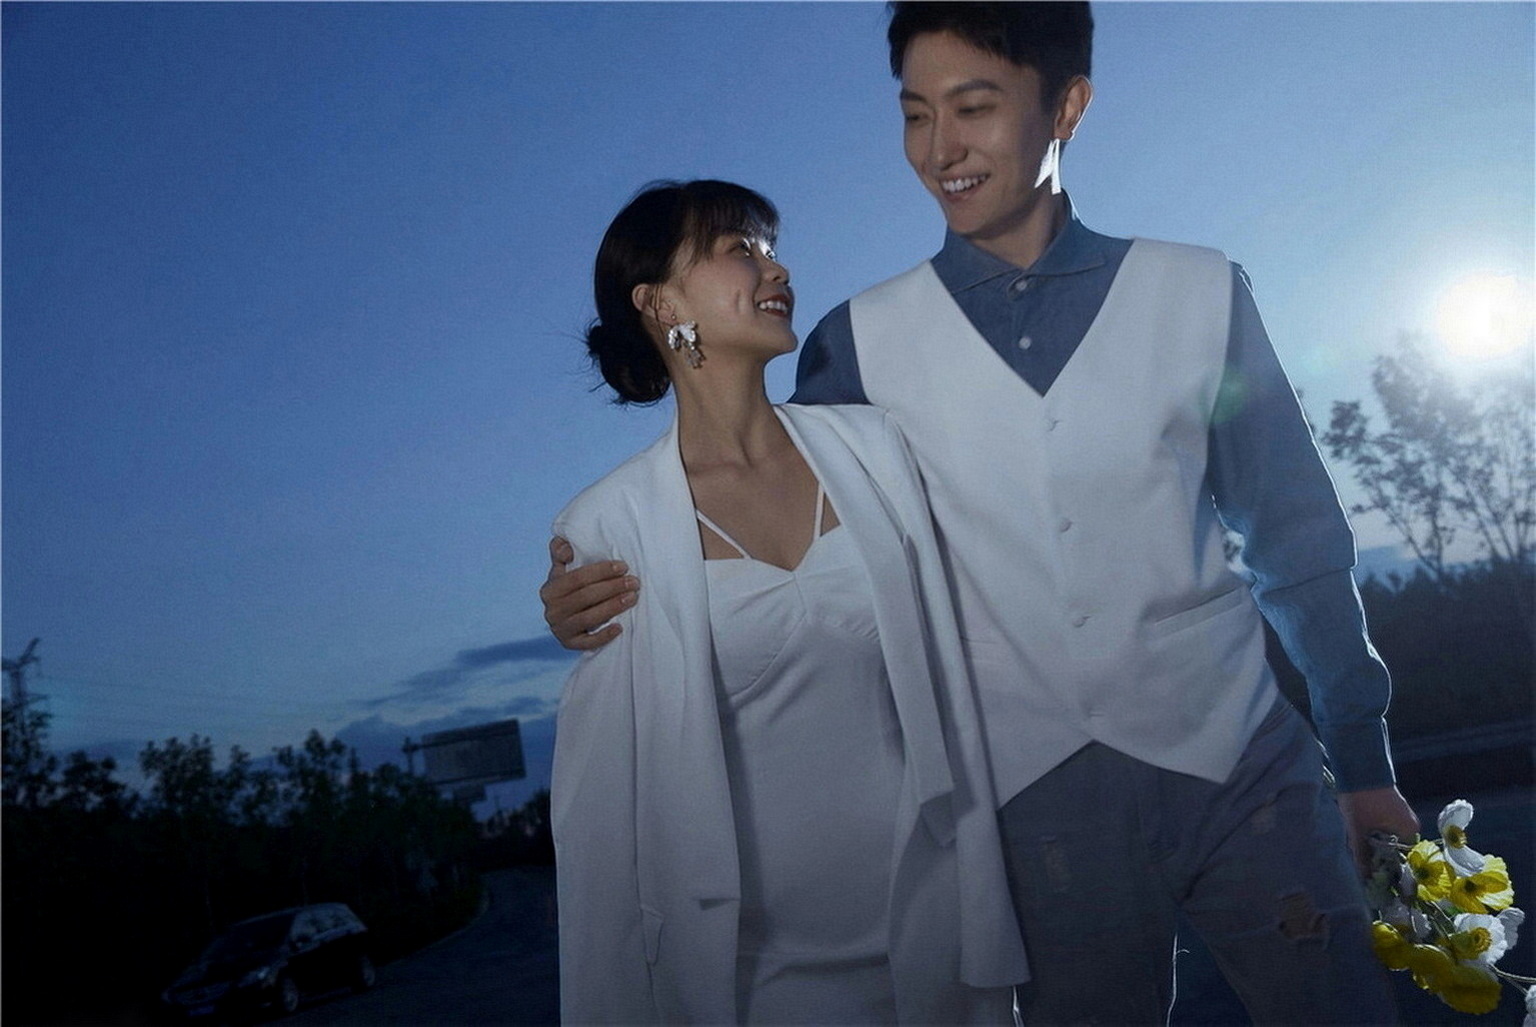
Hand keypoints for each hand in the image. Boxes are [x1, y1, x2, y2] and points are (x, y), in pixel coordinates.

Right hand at [540, 536, 638, 650]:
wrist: (570, 617)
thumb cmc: (573, 589)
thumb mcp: (564, 569)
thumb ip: (561, 552)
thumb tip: (566, 547)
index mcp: (550, 589)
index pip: (577, 578)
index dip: (601, 571)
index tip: (623, 566)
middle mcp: (552, 610)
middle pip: (586, 597)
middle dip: (613, 587)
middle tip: (634, 582)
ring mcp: (560, 629)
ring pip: (589, 618)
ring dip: (613, 607)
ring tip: (633, 598)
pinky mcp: (569, 645)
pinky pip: (588, 643)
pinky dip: (604, 635)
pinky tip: (620, 627)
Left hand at [1337, 785, 1418, 875]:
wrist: (1358, 767)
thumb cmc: (1361, 799)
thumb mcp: (1357, 829)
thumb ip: (1361, 854)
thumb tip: (1363, 877)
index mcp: (1410, 831)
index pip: (1402, 859)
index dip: (1387, 869)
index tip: (1375, 878)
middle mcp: (1410, 825)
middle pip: (1394, 850)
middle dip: (1378, 857)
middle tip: (1363, 866)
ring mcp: (1401, 816)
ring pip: (1388, 839)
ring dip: (1374, 845)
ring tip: (1360, 853)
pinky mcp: (1391, 809)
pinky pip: (1385, 829)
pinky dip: (1374, 834)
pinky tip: (1360, 837)